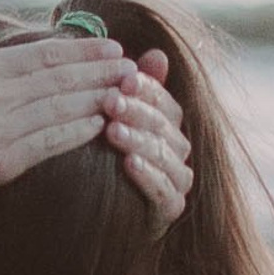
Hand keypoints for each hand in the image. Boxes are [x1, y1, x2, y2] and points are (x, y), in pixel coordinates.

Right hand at [0, 0, 136, 232]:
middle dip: (102, 71)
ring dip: (100, 98)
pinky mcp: (4, 163)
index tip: (110, 48)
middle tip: (133, 67)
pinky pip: (52, 142)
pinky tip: (102, 124)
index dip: (82, 50)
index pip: (42, 54)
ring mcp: (0, 129)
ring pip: (63, 108)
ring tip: (129, 93)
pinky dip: (80, 131)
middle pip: (61, 77)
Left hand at [105, 49, 191, 226]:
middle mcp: (178, 151)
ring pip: (164, 155)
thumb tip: (158, 52)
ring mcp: (177, 181)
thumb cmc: (102, 164)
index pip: (164, 101)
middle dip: (138, 111)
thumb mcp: (113, 123)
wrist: (95, 222)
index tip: (123, 78)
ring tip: (113, 131)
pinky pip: (164, 190)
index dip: (146, 88)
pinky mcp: (171, 210)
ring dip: (139, 140)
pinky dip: (148, 176)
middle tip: (110, 102)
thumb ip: (132, 91)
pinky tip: (128, 164)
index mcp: (167, 125)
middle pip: (164, 125)